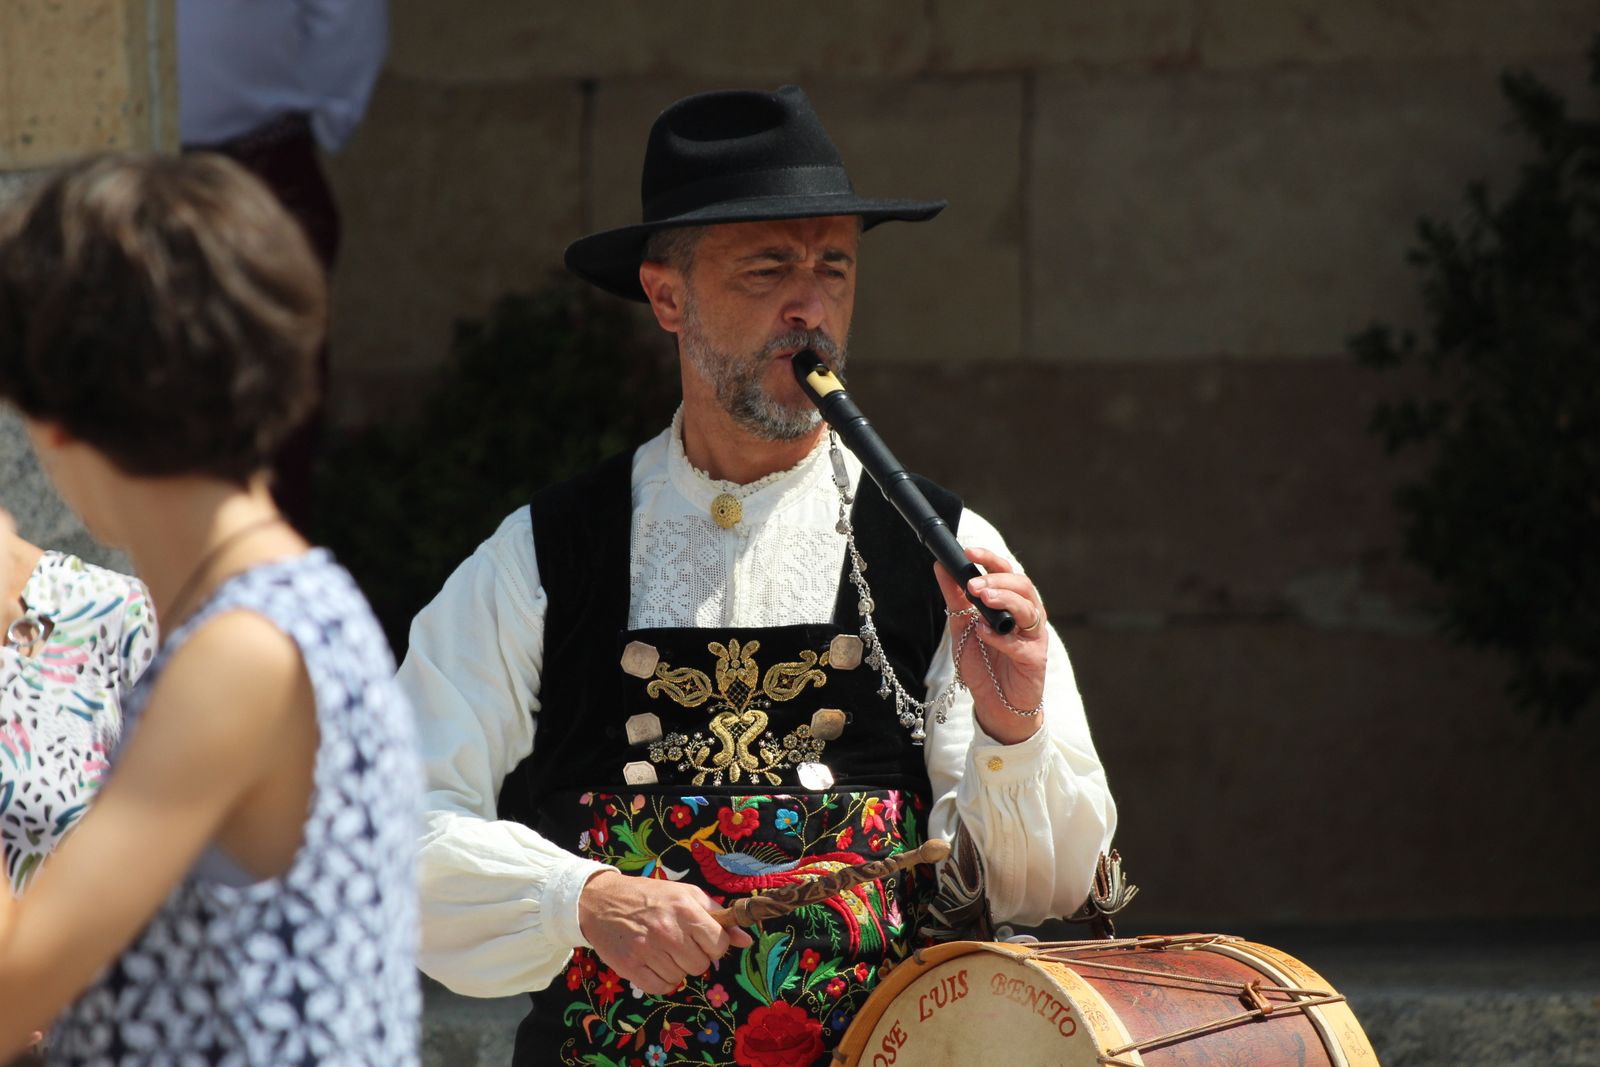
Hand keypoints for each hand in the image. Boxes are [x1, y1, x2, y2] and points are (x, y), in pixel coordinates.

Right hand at [577, 869, 752, 994]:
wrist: (601, 900)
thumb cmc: (649, 896)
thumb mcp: (685, 894)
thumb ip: (717, 915)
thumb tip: (746, 939)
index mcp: (685, 909)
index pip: (719, 944)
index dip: (714, 944)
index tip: (702, 938)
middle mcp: (668, 930)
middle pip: (701, 964)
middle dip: (694, 956)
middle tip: (678, 942)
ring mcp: (647, 950)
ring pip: (681, 977)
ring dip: (676, 967)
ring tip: (662, 949)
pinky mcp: (630, 967)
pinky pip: (660, 987)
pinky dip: (660, 980)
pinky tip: (652, 963)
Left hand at [933, 546, 1048, 744]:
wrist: (994, 701)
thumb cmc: (982, 661)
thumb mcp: (961, 625)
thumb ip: (954, 596)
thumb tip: (941, 565)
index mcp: (1011, 602)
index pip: (1006, 571)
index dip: (990, 558)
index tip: (968, 552)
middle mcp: (1027, 615)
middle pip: (1023, 585)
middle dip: (997, 580)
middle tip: (973, 584)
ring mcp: (1034, 636)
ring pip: (1029, 608)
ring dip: (1005, 600)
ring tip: (982, 598)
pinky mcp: (1035, 659)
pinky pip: (1021, 644)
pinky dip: (1001, 637)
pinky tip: (984, 632)